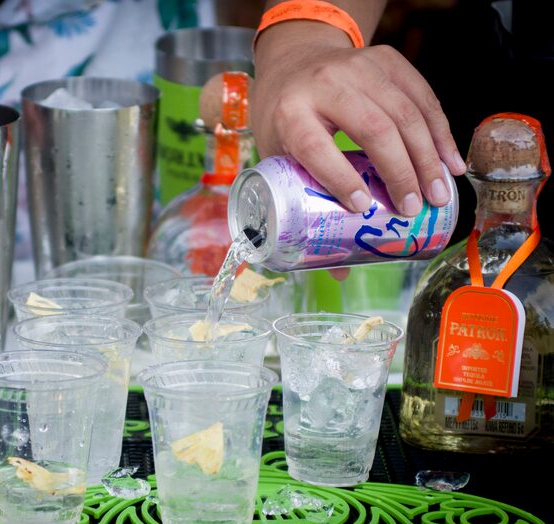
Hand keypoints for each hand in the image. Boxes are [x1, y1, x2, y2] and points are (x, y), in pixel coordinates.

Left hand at [252, 21, 466, 217]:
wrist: (294, 59)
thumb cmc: (284, 116)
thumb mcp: (277, 150)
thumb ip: (299, 191)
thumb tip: (340, 261)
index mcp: (290, 112)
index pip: (316, 147)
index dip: (341, 179)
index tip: (363, 207)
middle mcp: (325, 84)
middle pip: (373, 129)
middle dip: (400, 172)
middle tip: (415, 208)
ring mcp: (359, 66)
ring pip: (405, 112)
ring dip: (428, 156)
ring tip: (439, 191)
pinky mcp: (386, 59)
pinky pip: (422, 96)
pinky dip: (440, 131)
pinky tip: (449, 160)